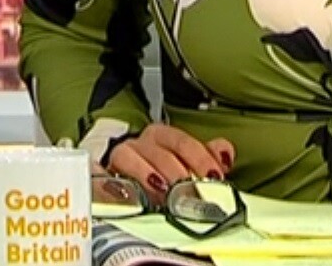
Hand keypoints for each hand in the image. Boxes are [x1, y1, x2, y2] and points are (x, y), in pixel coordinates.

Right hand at [105, 123, 235, 204]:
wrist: (126, 180)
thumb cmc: (162, 171)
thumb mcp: (187, 164)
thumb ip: (209, 156)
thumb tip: (225, 154)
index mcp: (165, 136)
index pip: (184, 142)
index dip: (200, 158)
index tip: (214, 176)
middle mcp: (144, 141)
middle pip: (161, 150)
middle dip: (178, 171)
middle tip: (189, 189)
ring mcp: (123, 155)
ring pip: (134, 156)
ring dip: (150, 174)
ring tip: (164, 191)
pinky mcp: (105, 172)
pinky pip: (107, 172)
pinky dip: (118, 181)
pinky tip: (132, 194)